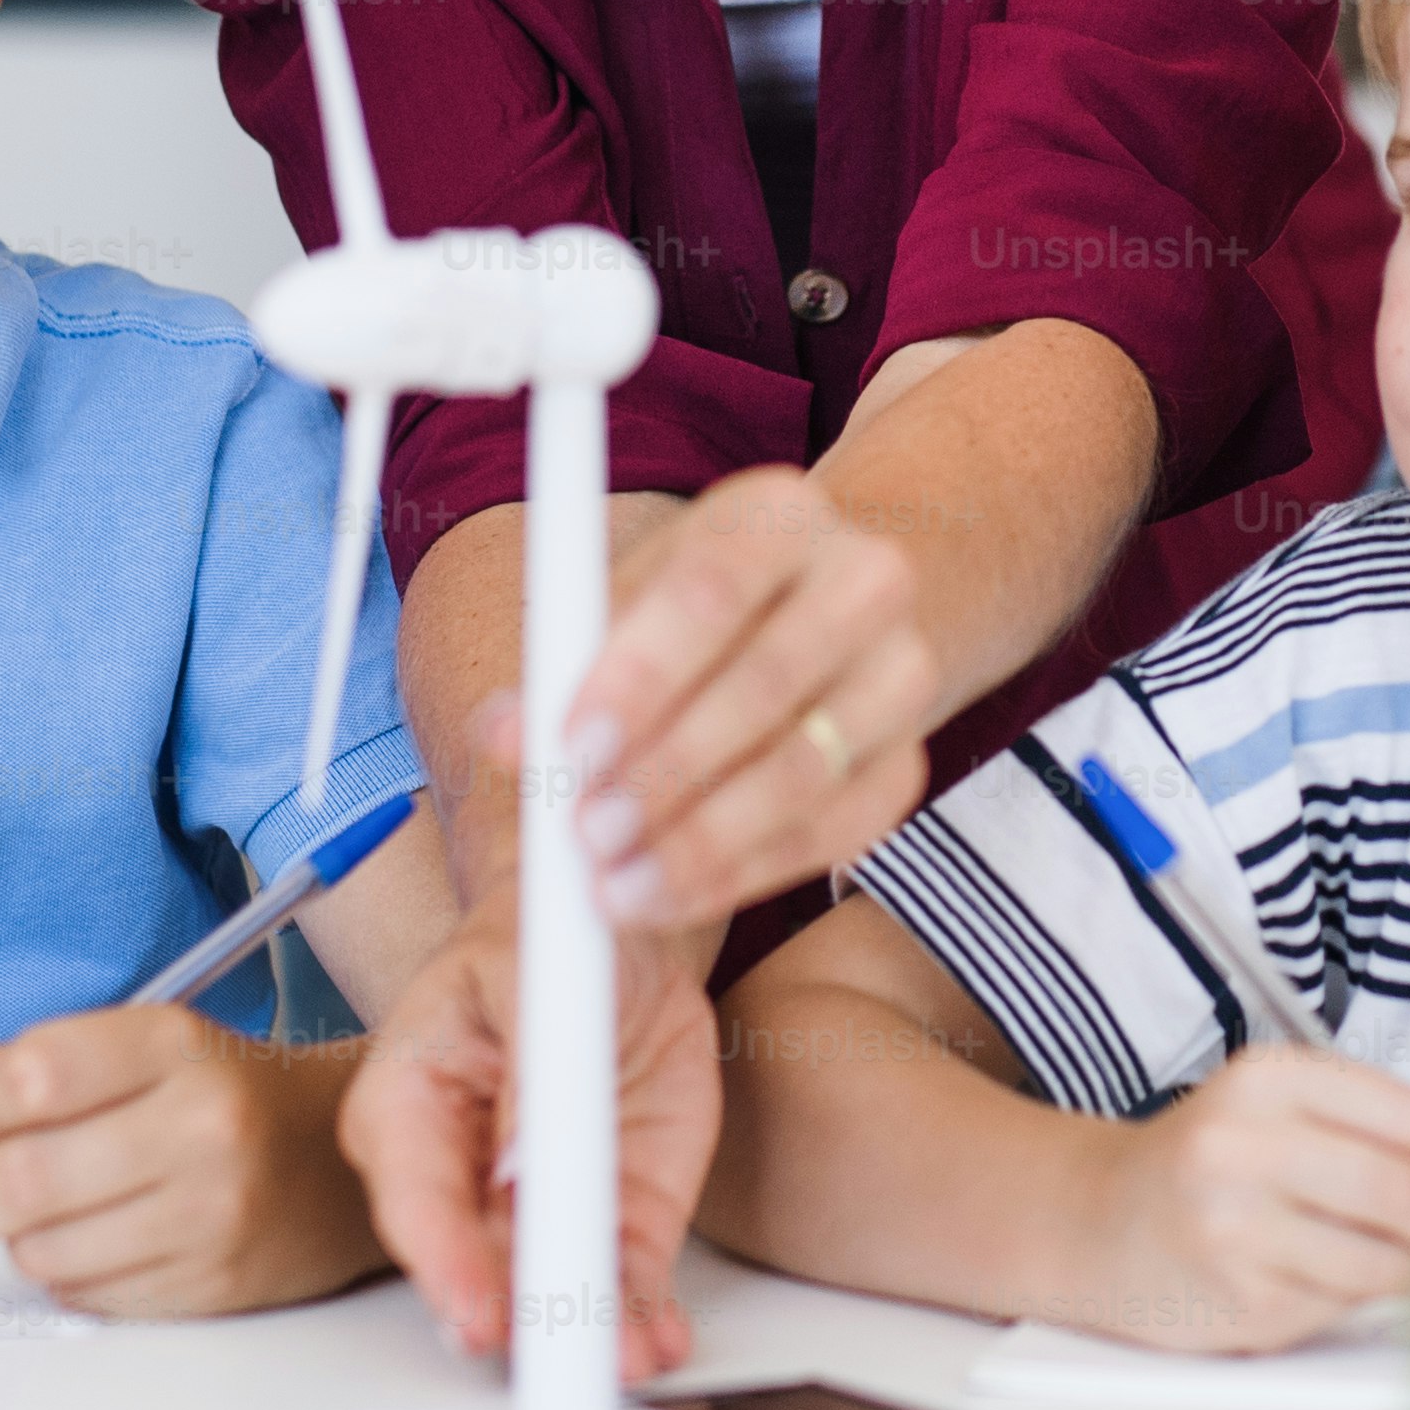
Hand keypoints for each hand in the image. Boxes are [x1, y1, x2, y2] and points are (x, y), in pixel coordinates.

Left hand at [0, 1006, 381, 1316]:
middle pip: (20, 1178)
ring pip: (40, 1251)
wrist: (337, 1160)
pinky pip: (84, 1297)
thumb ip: (2, 1071)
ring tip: (61, 1207)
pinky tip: (106, 1238)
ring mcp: (211, 1214)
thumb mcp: (124, 1048)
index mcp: (175, 1044)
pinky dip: (70, 1274)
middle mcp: (201, 1126)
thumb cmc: (219, 1094)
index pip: (33, 1075)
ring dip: (22, 1238)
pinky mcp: (212, 1286)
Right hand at [336, 907, 720, 1374]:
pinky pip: (623, 1281)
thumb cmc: (539, 940)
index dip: (447, 1262)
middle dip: (523, 1318)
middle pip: (481, 1267)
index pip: (416, 1199)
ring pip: (555, 1291)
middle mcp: (463, 1177)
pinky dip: (643, 1314)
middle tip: (560, 1354)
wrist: (612, 941)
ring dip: (591, 1332)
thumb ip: (527, 1062)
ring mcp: (540, 1206)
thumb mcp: (530, 974)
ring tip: (626, 1354)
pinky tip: (657, 1336)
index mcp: (408, 1105)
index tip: (478, 1310)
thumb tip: (521, 1158)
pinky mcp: (613, 1218)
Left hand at [543, 465, 940, 932]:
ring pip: (805, 768)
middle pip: (767, 681)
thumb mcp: (626, 607)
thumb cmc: (693, 617)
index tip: (573, 744)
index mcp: (780, 513)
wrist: (817, 623)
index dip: (640, 674)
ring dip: (698, 839)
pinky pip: (831, 834)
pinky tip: (666, 895)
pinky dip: (740, 876)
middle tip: (586, 832)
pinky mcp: (907, 762)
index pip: (713, 587)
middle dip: (665, 770)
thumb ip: (562, 664)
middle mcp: (864, 579)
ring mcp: (902, 672)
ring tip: (615, 882)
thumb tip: (503, 735)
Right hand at [1069, 1048, 1409, 1355]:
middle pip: (1400, 1192)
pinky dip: (1361, 1303)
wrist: (1099, 1222)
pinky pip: (1342, 1310)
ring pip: (1383, 1264)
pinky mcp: (1240, 1304)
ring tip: (1409, 1266)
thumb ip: (1386, 1116)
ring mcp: (1235, 1230)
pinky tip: (1332, 1281)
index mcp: (1265, 1081)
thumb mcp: (1287, 1106)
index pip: (1404, 1118)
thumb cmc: (1213, 1161)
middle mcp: (1242, 1147)